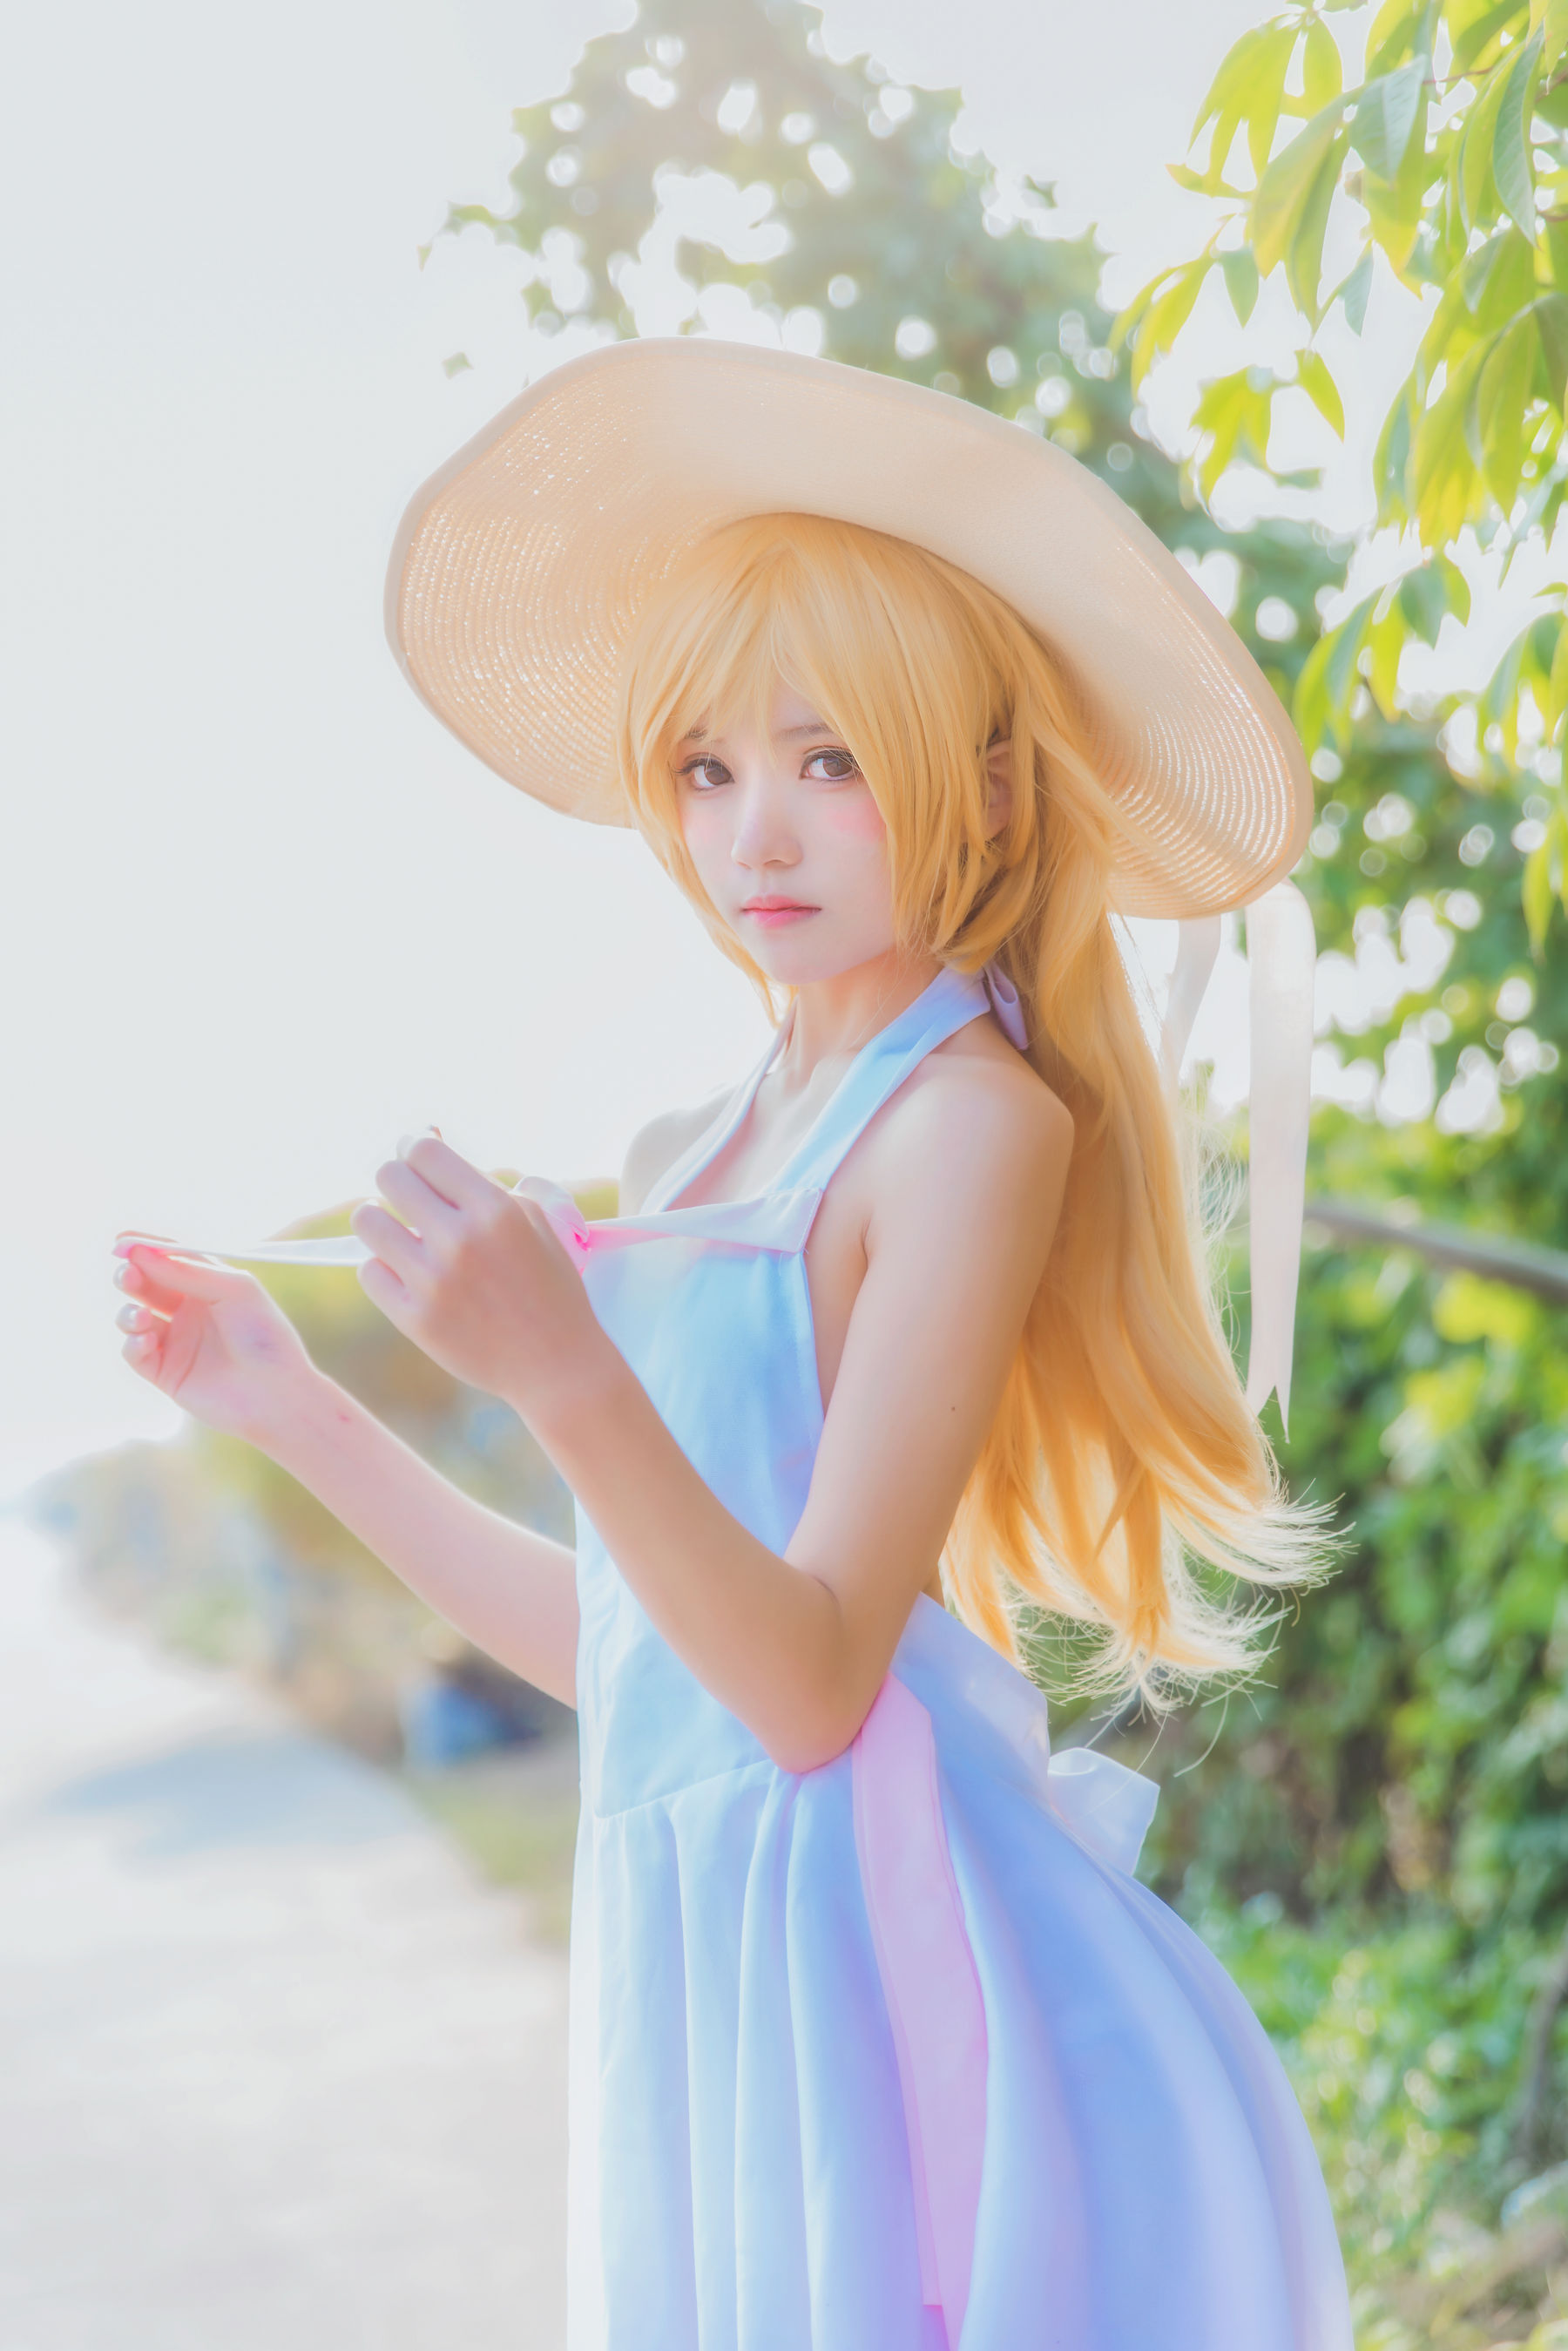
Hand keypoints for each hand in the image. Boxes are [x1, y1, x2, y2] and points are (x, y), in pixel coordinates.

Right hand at [112, 1240, 320, 1442]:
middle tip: (127, 1274)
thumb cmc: (264, 1335)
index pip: (169, 1258)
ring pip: (133, 1317)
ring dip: (128, 1313)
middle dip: (130, 1276)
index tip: (121, 1241)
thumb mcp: (234, 1290)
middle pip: (146, 1285)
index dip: (144, 1248)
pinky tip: (146, 1341)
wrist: (276, 1393)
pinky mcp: (166, 1373)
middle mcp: (190, 1311)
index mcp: (209, 1285)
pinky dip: (132, 1343)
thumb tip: (140, 1252)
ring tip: (142, 1317)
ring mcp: (177, 1342)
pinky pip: (135, 1353)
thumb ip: (188, 1270)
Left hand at [348, 1135, 612, 1423]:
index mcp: (495, 1210)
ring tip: (403, 1234)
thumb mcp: (536, 1222)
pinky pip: (370, 1272)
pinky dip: (384, 1268)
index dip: (414, 1145)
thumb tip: (429, 1141)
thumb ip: (485, 1183)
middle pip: (388, 1177)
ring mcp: (434, 1282)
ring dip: (382, 1221)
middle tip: (412, 1195)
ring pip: (368, 1222)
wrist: (557, 1365)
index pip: (423, 1151)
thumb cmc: (549, 1287)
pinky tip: (408, 1274)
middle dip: (398, 1180)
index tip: (416, 1155)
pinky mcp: (416, 1320)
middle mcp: (461, 1241)